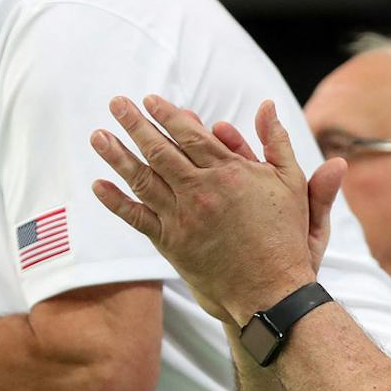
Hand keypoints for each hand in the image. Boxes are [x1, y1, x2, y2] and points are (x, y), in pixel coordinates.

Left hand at [91, 96, 340, 326]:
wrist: (272, 291)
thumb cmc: (286, 238)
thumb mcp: (292, 183)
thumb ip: (277, 142)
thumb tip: (267, 105)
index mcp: (229, 172)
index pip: (190, 134)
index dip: (167, 114)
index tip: (150, 100)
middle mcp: (201, 190)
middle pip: (160, 149)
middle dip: (135, 124)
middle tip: (116, 104)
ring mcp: (183, 217)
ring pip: (142, 178)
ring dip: (117, 155)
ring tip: (98, 136)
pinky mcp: (172, 243)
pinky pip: (137, 217)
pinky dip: (115, 201)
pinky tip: (98, 186)